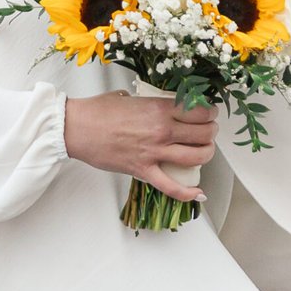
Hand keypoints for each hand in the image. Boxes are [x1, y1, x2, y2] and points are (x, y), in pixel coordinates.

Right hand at [62, 89, 216, 204]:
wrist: (79, 128)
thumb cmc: (100, 110)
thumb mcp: (130, 97)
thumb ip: (148, 101)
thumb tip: (156, 103)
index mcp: (159, 107)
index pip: (199, 110)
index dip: (210, 113)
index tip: (209, 114)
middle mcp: (162, 129)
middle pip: (203, 133)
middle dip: (211, 133)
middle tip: (209, 132)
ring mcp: (154, 152)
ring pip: (195, 157)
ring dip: (206, 155)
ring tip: (205, 151)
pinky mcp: (143, 170)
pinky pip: (171, 186)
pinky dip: (188, 193)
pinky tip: (198, 193)